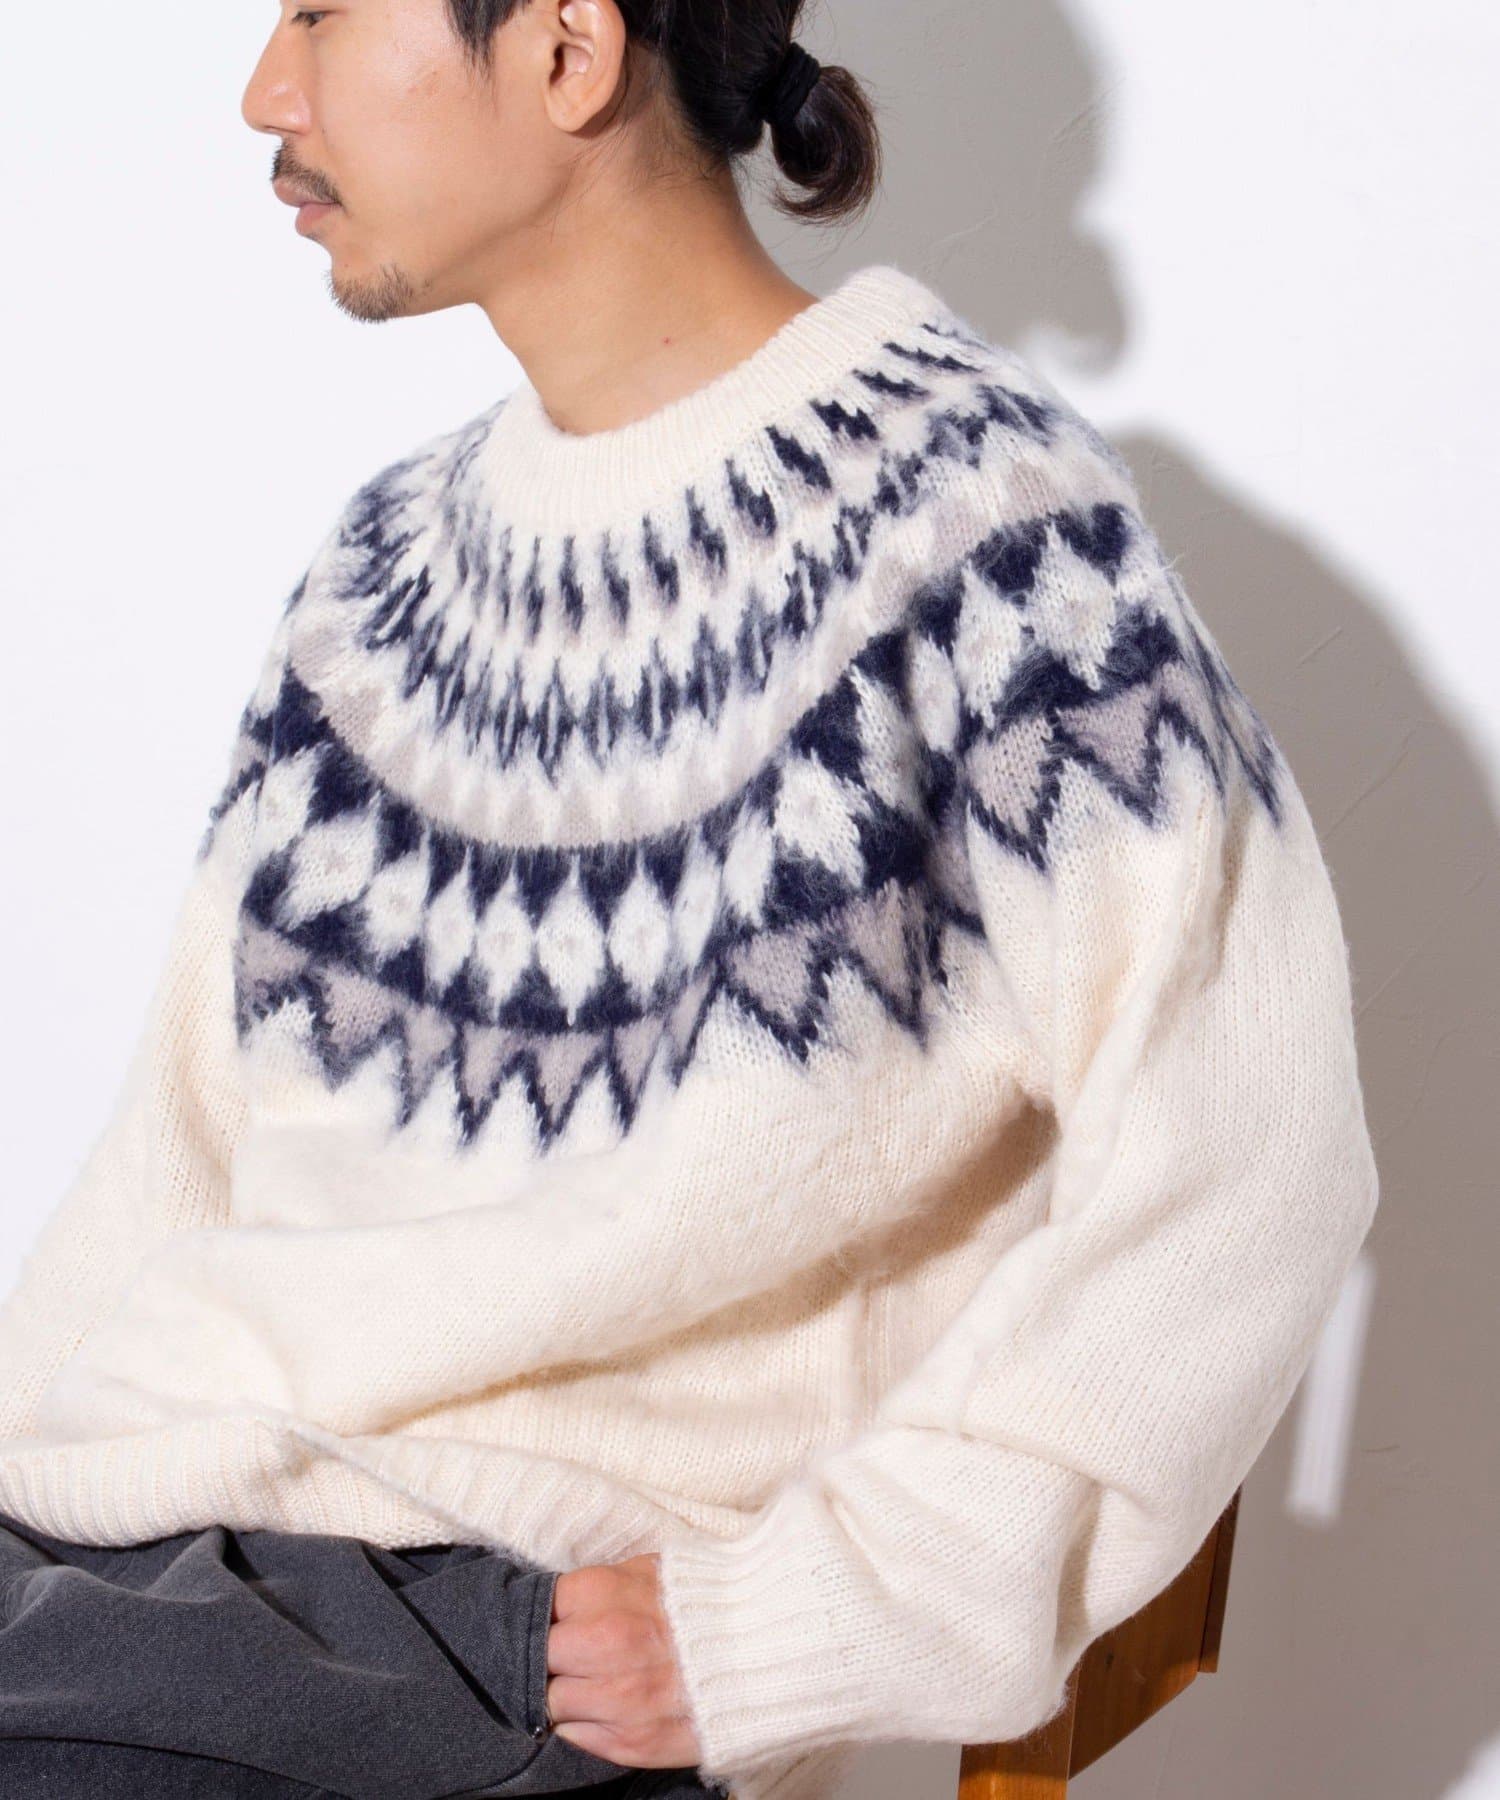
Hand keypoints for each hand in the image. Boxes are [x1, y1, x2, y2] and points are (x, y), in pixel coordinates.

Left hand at [544, 1550, 704, 1769]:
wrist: (769, 1646)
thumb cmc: (708, 1600)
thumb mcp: (653, 1570)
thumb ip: (602, 1588)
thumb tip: (561, 1604)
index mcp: (605, 1593)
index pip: (540, 1608)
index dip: (550, 1617)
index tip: (560, 1623)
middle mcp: (605, 1644)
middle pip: (540, 1658)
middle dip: (552, 1657)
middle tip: (571, 1655)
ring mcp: (617, 1697)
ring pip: (552, 1703)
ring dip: (566, 1694)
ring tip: (592, 1682)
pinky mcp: (633, 1741)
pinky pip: (576, 1737)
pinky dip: (583, 1724)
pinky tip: (606, 1708)